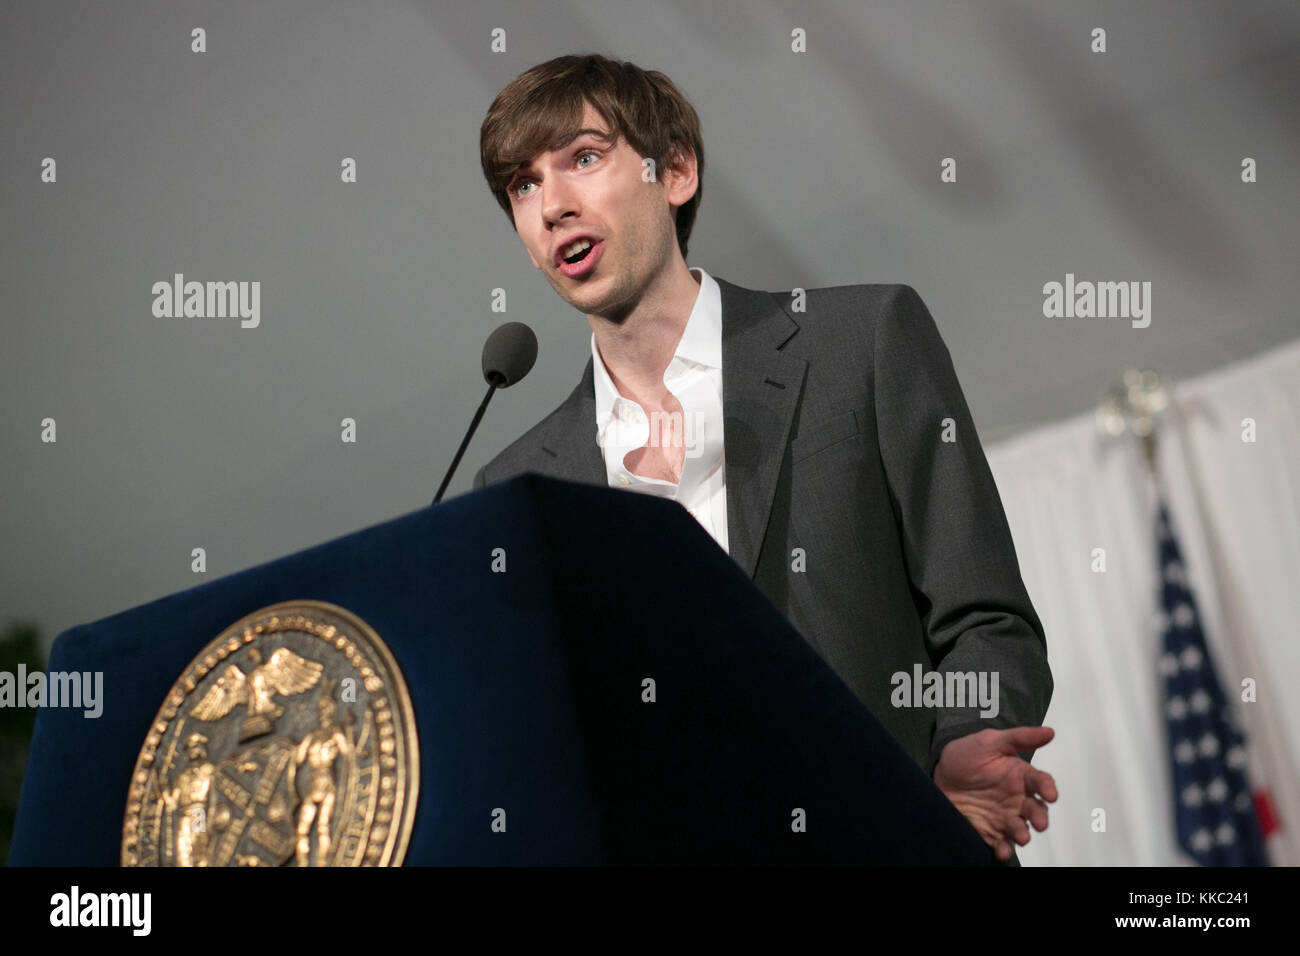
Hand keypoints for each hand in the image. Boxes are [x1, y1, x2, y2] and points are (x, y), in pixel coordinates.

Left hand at [932, 726, 1057, 861]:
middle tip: (1040, 822)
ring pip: (1021, 828)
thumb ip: (1019, 737)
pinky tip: (1001, 850)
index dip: (1048, 788)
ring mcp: (1004, 816)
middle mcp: (1016, 799)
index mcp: (1020, 776)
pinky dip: (1004, 849)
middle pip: (1036, 810)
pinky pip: (1001, 842)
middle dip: (1040, 817)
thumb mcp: (990, 741)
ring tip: (1021, 836)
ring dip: (1023, 834)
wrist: (938, 775)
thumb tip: (1048, 732)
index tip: (1051, 794)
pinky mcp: (990, 831)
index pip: (1040, 782)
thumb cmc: (966, 756)